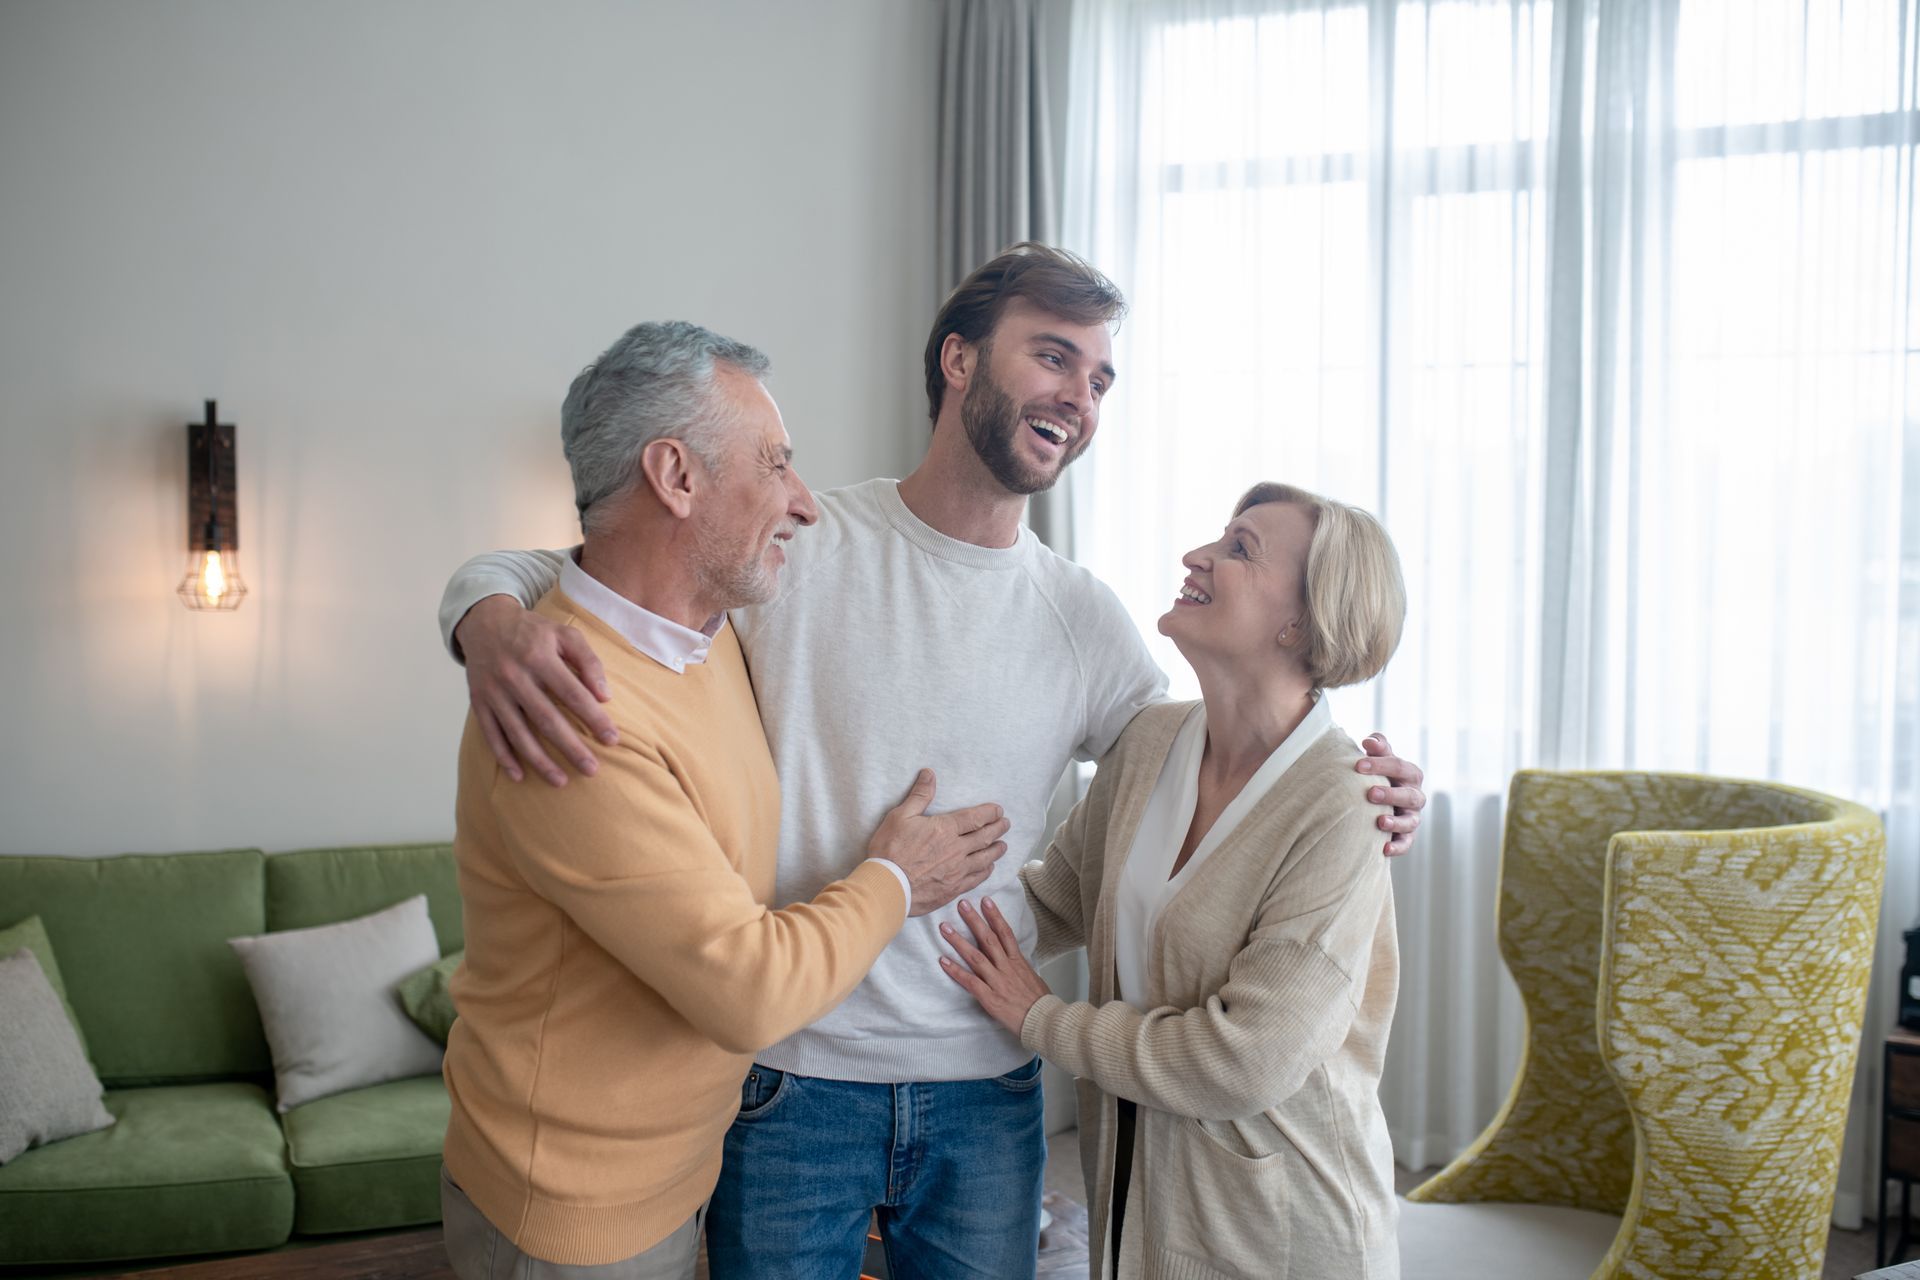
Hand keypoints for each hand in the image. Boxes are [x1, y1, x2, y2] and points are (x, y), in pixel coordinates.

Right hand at [455, 595, 616, 786]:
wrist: (484, 622)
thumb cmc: (533, 631)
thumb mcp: (564, 634)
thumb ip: (588, 661)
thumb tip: (605, 696)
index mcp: (539, 656)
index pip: (572, 694)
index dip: (593, 718)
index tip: (612, 739)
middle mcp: (514, 676)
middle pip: (546, 719)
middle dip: (570, 748)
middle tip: (592, 770)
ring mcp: (494, 691)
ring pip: (518, 733)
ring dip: (540, 760)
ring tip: (562, 781)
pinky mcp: (479, 702)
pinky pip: (491, 735)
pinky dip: (504, 757)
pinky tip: (520, 776)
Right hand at [869, 770, 1010, 915]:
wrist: (887, 886)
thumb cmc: (890, 849)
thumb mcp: (901, 816)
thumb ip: (919, 795)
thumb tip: (929, 773)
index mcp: (945, 829)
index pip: (975, 818)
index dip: (990, 813)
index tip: (998, 810)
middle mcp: (956, 849)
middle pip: (984, 837)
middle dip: (998, 829)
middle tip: (1006, 824)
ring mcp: (957, 870)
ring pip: (984, 858)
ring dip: (996, 850)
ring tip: (1003, 845)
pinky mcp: (953, 888)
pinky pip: (976, 878)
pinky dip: (986, 872)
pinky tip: (989, 868)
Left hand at [938, 899, 1049, 1034]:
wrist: (1043, 1021)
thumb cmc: (1039, 1002)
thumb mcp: (1032, 977)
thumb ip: (1018, 966)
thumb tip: (1011, 958)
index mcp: (1018, 962)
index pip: (1005, 933)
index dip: (995, 916)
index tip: (985, 901)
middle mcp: (1006, 967)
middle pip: (988, 939)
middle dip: (974, 920)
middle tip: (961, 904)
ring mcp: (997, 982)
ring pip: (975, 957)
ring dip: (958, 941)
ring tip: (944, 927)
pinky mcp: (989, 998)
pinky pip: (970, 981)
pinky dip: (956, 971)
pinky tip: (943, 961)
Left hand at [1357, 733, 1424, 856]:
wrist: (1378, 801)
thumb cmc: (1377, 775)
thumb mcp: (1378, 759)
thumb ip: (1377, 747)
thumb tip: (1368, 741)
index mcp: (1410, 774)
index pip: (1399, 767)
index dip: (1380, 765)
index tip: (1358, 766)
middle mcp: (1415, 796)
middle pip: (1409, 795)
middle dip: (1391, 794)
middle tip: (1370, 793)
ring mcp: (1412, 817)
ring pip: (1411, 821)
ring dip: (1396, 822)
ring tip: (1380, 821)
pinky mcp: (1406, 836)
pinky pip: (1406, 843)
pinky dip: (1397, 847)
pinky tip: (1384, 849)